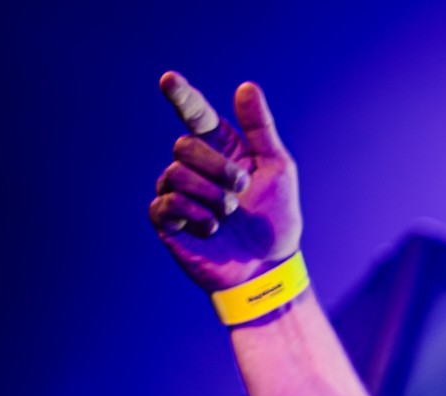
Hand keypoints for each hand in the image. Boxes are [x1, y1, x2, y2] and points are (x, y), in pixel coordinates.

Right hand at [148, 72, 301, 292]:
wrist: (268, 266)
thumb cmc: (274, 219)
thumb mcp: (278, 170)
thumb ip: (261, 129)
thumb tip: (246, 86)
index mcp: (221, 149)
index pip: (195, 114)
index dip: (181, 96)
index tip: (168, 79)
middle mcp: (195, 166)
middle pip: (184, 146)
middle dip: (217, 169)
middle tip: (241, 190)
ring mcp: (177, 192)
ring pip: (175, 175)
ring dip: (212, 197)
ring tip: (229, 215)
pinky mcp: (167, 220)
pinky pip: (167, 204)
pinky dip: (196, 216)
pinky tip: (212, 229)